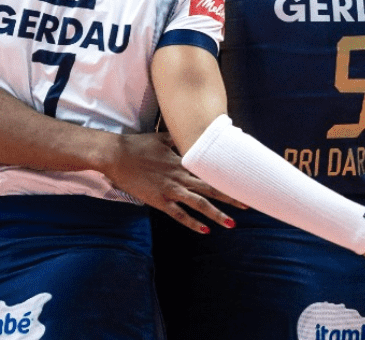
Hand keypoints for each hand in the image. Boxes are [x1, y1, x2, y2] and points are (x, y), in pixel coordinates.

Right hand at [104, 132, 246, 232]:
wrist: (116, 155)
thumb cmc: (138, 145)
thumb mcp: (162, 137)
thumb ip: (179, 138)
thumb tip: (193, 133)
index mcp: (183, 161)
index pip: (211, 169)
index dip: (228, 175)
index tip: (243, 180)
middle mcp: (180, 176)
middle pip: (211, 188)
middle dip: (231, 197)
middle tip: (249, 204)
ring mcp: (170, 189)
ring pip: (199, 204)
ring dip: (217, 214)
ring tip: (232, 223)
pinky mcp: (159, 200)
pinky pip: (179, 214)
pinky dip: (192, 223)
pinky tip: (204, 230)